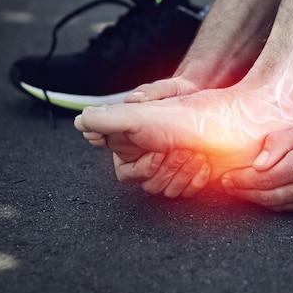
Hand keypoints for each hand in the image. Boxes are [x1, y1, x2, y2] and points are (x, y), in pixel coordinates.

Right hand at [78, 75, 212, 197]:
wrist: (210, 102)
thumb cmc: (178, 100)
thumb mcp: (146, 103)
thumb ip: (113, 114)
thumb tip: (82, 121)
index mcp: (131, 147)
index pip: (127, 173)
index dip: (142, 166)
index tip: (157, 152)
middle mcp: (148, 160)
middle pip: (149, 184)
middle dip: (167, 167)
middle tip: (179, 148)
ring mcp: (169, 170)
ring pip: (168, 190)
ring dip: (184, 172)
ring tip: (196, 152)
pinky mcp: (188, 176)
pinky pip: (188, 192)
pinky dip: (198, 180)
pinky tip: (205, 163)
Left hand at [220, 123, 292, 215]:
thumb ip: (278, 144)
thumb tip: (255, 164)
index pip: (262, 179)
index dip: (240, 180)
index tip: (224, 178)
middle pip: (267, 197)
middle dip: (243, 193)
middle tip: (226, 188)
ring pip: (279, 207)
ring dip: (258, 201)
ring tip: (241, 192)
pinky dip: (278, 204)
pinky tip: (266, 196)